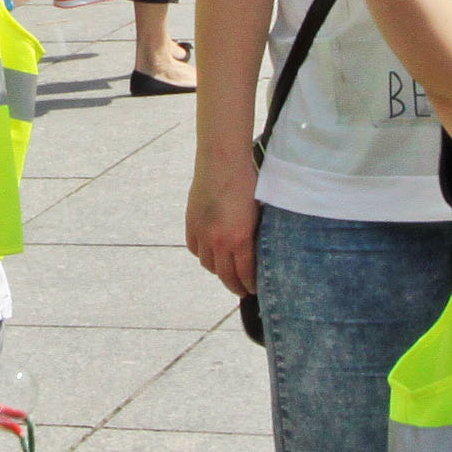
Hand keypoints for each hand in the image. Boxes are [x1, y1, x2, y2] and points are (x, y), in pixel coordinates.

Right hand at [185, 164, 260, 296]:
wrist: (223, 161)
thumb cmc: (249, 182)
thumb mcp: (260, 213)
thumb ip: (256, 236)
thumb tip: (259, 253)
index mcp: (241, 239)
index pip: (245, 274)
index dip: (250, 286)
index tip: (254, 290)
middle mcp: (220, 241)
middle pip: (225, 276)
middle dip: (235, 286)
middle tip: (242, 290)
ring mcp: (203, 233)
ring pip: (208, 265)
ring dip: (218, 271)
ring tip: (227, 271)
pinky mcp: (191, 223)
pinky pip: (195, 249)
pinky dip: (204, 255)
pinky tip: (211, 253)